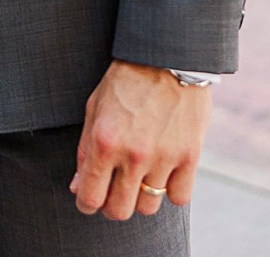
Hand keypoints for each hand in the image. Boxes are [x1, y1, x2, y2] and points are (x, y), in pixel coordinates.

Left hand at [71, 61, 208, 220]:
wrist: (165, 60)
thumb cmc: (123, 82)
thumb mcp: (93, 109)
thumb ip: (84, 151)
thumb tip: (78, 187)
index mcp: (104, 142)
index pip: (90, 196)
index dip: (86, 204)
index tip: (87, 201)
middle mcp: (133, 155)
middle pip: (120, 210)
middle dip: (111, 207)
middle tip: (111, 194)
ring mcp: (164, 158)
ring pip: (149, 207)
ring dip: (140, 199)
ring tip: (137, 181)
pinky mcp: (190, 157)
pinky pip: (179, 198)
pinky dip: (170, 192)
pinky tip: (163, 175)